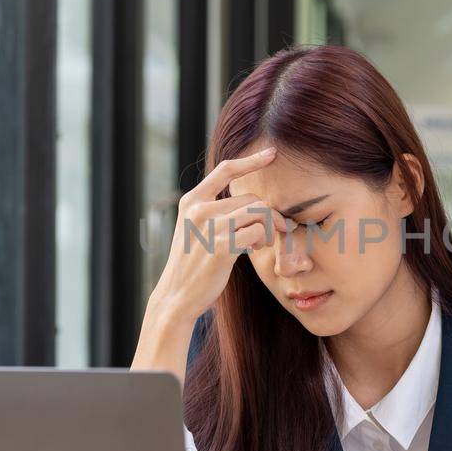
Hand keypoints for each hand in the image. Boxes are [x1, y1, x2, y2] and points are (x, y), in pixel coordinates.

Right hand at [131, 147, 293, 380]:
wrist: (177, 296)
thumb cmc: (194, 265)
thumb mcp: (198, 231)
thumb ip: (218, 213)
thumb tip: (255, 205)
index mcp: (192, 201)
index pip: (225, 170)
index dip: (251, 161)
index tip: (272, 154)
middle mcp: (198, 208)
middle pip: (251, 199)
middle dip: (270, 216)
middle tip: (274, 232)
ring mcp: (209, 226)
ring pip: (258, 213)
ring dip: (269, 229)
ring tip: (261, 243)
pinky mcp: (221, 246)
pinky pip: (257, 232)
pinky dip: (263, 240)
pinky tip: (254, 250)